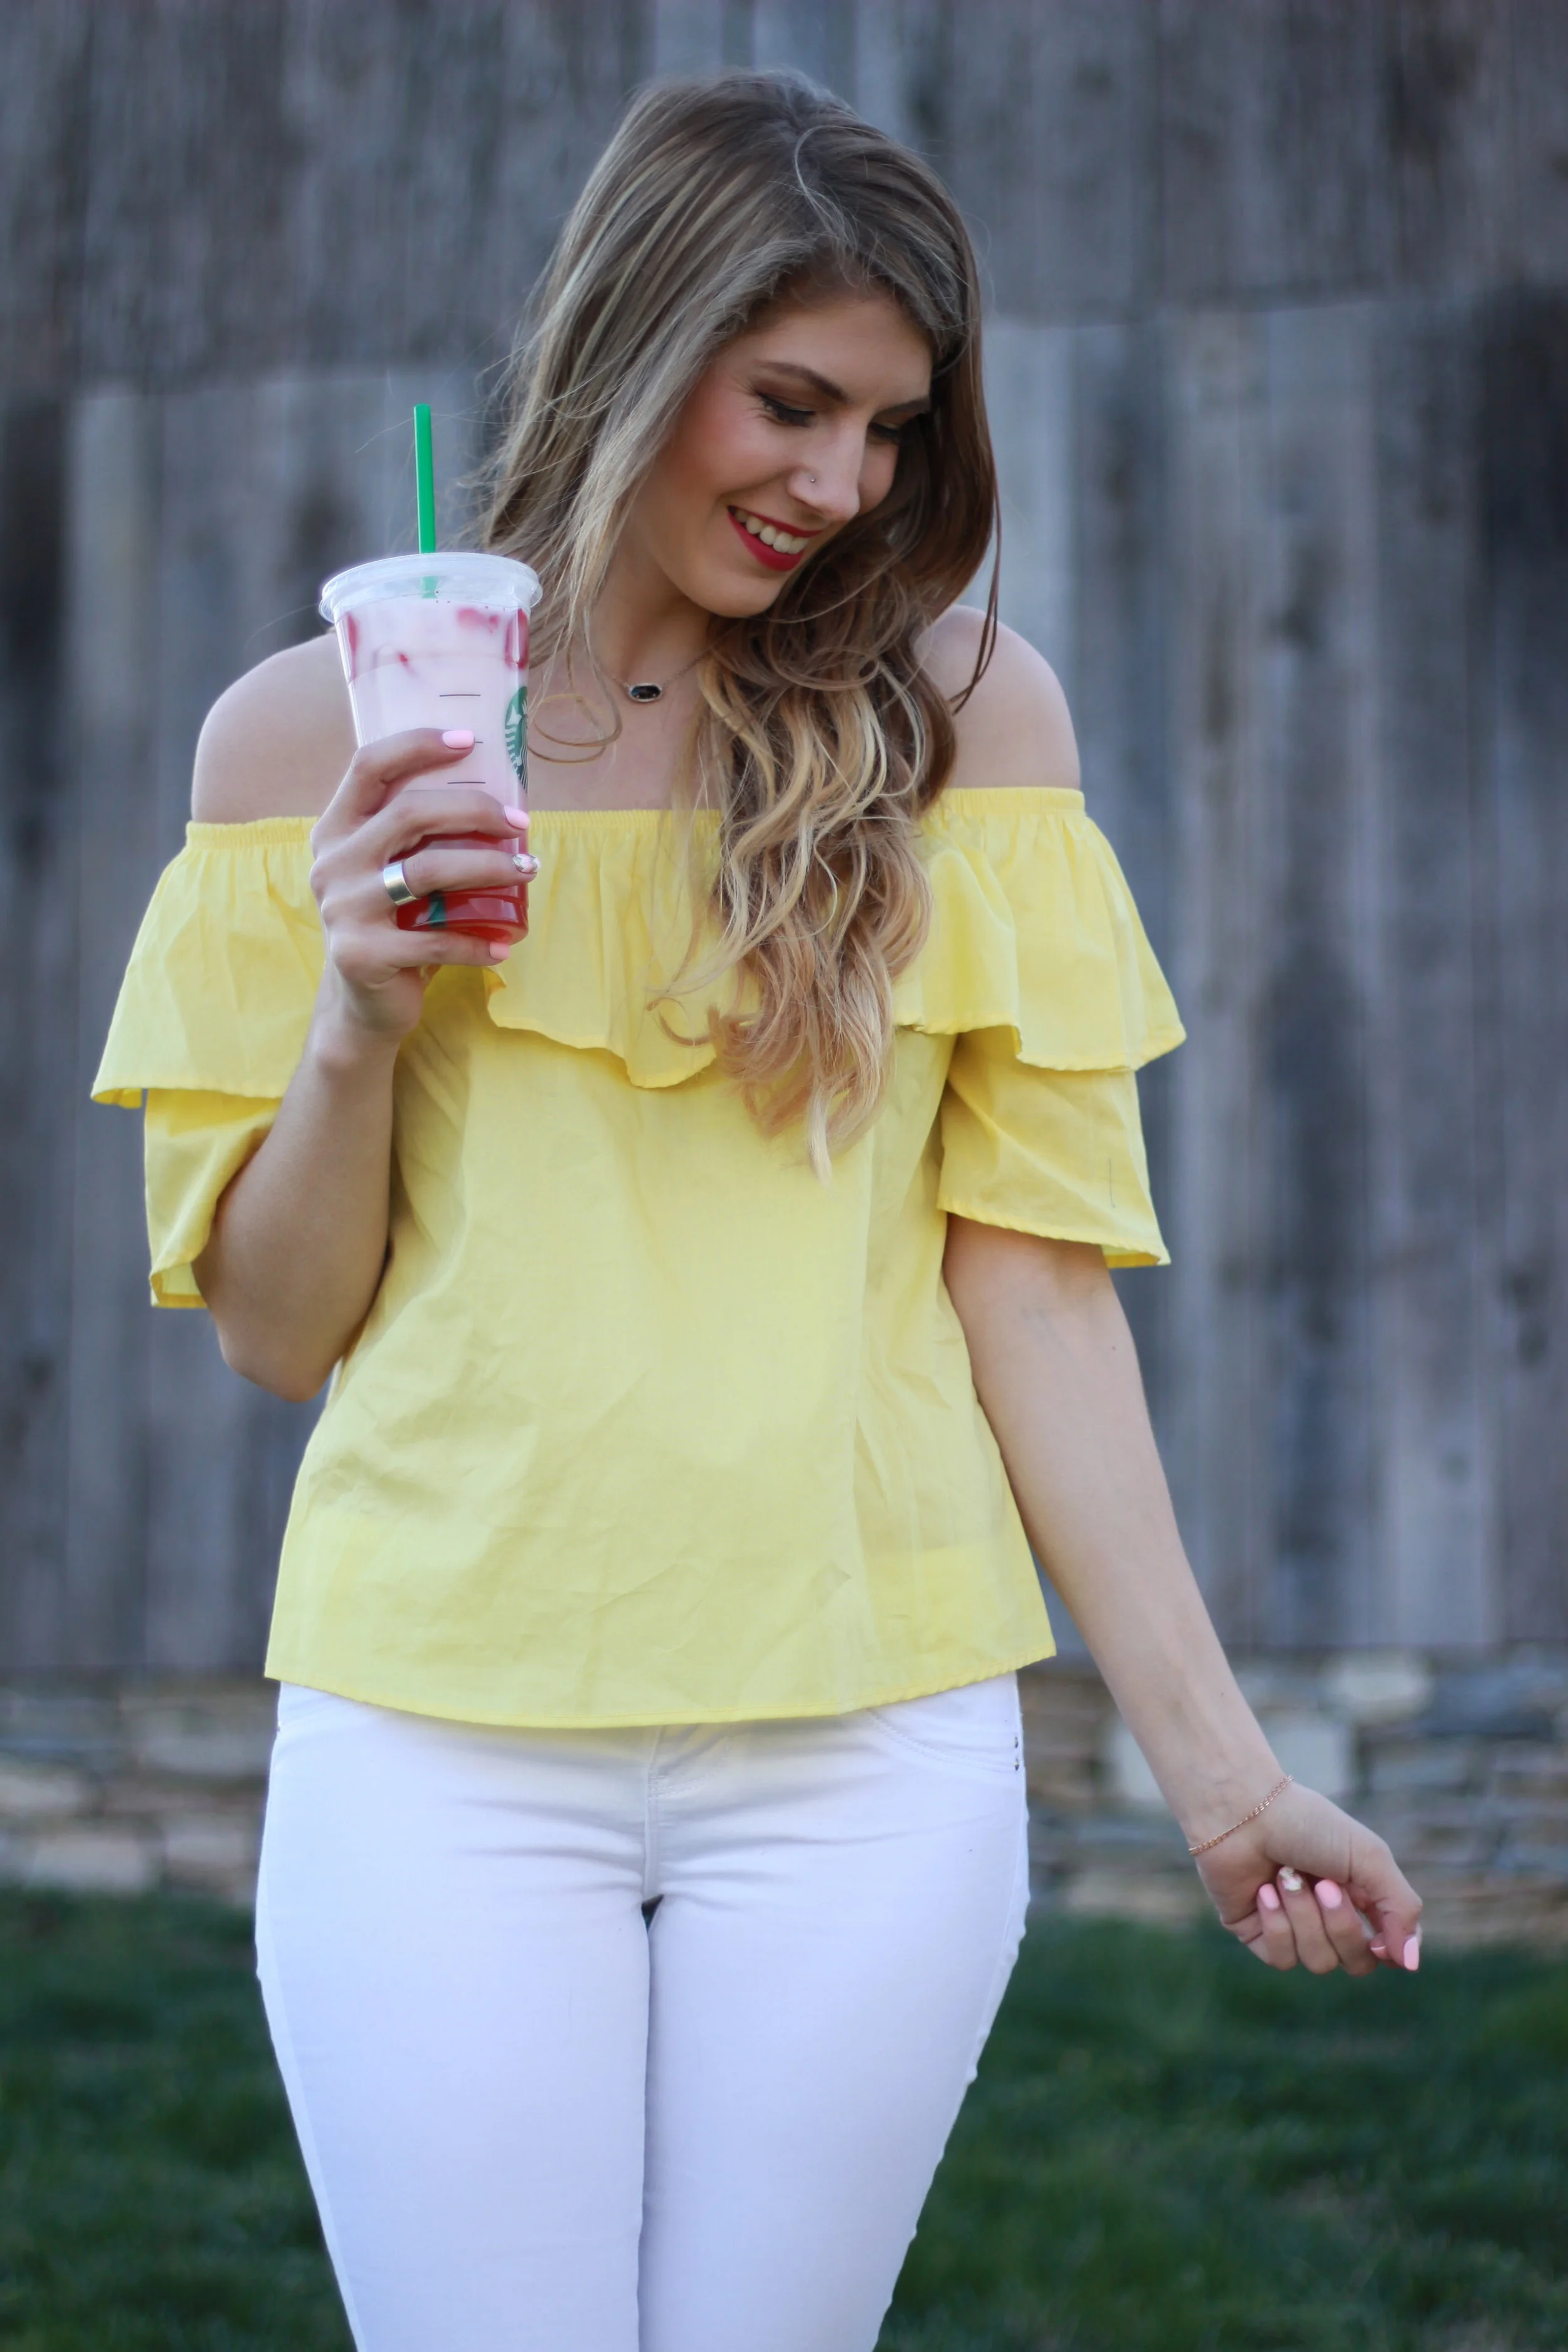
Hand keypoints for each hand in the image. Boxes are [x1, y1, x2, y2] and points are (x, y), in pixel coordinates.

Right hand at [308, 729, 535, 1046]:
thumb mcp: (395, 872)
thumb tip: (499, 799)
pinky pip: (436, 941)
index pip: (369, 767)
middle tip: (520, 822)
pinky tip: (506, 944)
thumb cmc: (394, 924)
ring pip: (429, 871)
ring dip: (490, 867)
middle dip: (475, 810)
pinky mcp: (362, 954)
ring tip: (527, 869)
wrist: (363, 1002)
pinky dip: (479, 944)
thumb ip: (420, 837)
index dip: (417, 745)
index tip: (469, 740)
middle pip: (411, 812)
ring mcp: (343, 909)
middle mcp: (333, 862)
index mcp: (337, 830)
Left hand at [1194, 1780, 1422, 1977]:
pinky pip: (1282, 1959)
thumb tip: (1412, 1963)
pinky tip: (1263, 1891)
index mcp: (1359, 1897)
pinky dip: (1276, 1924)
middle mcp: (1328, 1917)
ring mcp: (1293, 1928)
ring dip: (1304, 1916)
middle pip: (1357, 1963)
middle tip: (1322, 1883)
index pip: (1388, 1949)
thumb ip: (1401, 1909)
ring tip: (1284, 1876)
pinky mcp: (1258, 1935)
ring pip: (1319, 1962)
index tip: (1381, 1938)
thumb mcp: (1369, 1858)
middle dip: (1341, 1924)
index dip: (1389, 1951)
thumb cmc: (1308, 1825)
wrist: (1244, 1810)